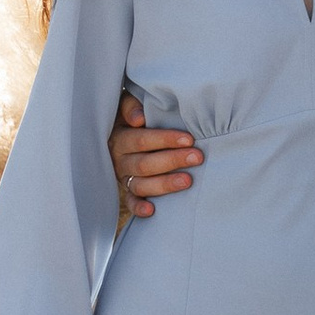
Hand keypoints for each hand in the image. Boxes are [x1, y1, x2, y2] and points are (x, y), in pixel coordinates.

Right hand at [111, 87, 200, 221]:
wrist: (117, 130)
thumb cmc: (132, 115)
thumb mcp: (126, 104)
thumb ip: (131, 105)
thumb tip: (138, 118)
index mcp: (119, 138)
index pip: (141, 140)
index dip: (165, 139)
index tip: (189, 138)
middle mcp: (119, 159)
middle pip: (145, 164)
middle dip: (173, 160)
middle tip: (198, 157)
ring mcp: (122, 177)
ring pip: (141, 185)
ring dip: (164, 184)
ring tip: (188, 181)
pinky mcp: (127, 191)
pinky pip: (130, 202)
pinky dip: (139, 208)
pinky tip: (152, 210)